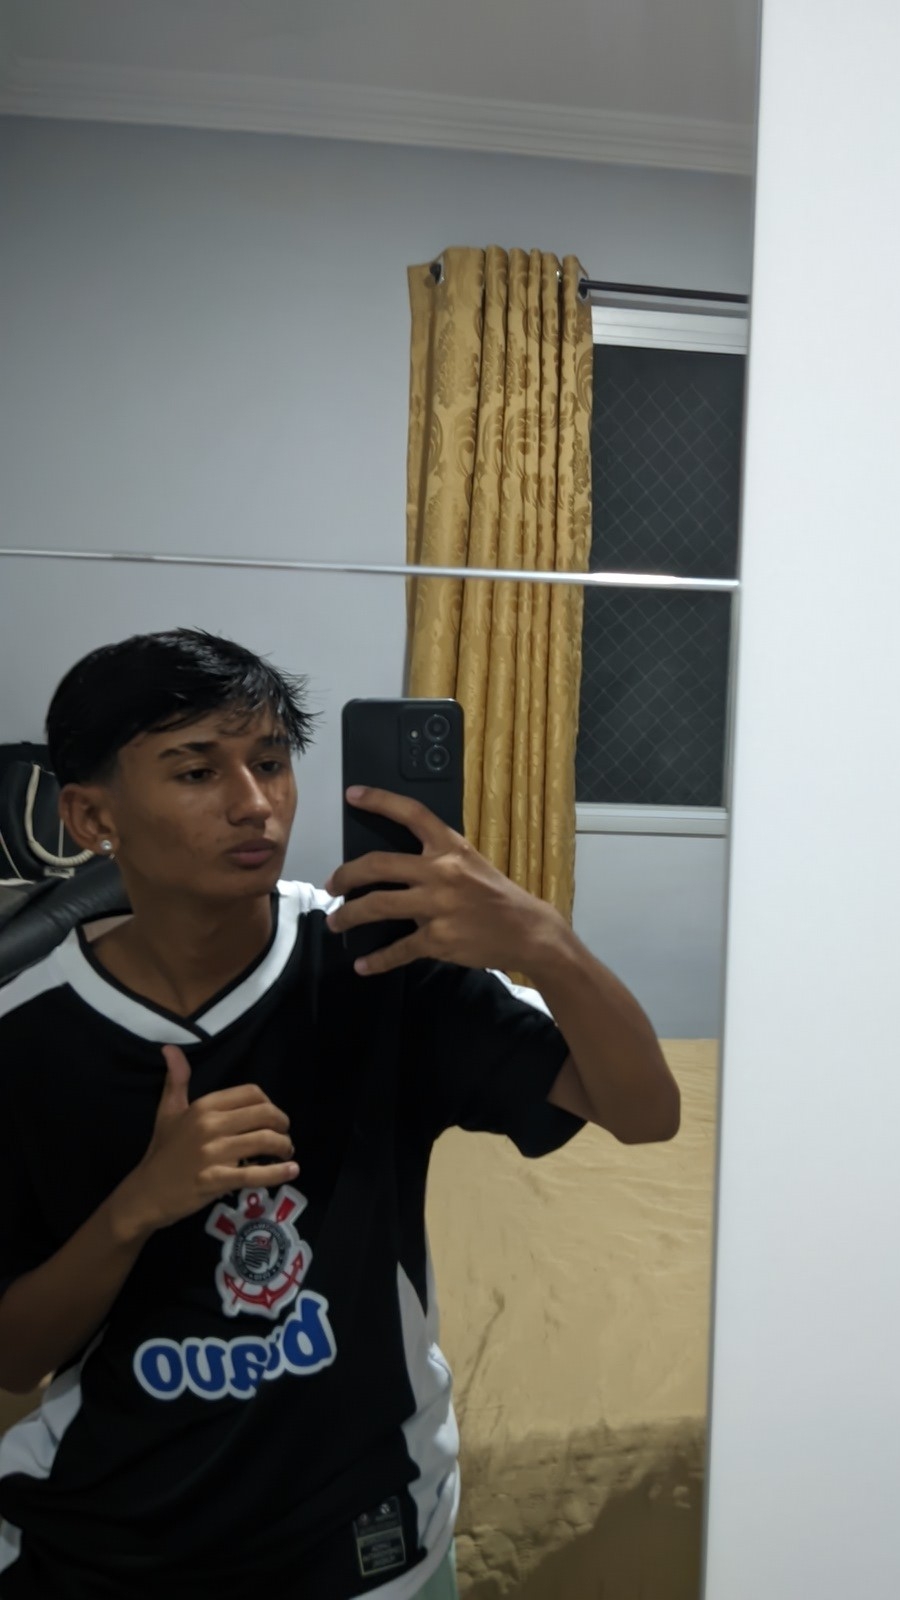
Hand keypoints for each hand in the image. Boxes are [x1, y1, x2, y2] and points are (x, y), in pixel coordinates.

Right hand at [114, 1047, 297, 1237]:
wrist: (146, 1193)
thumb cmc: (163, 1151)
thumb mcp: (168, 1111)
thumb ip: (176, 1079)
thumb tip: (170, 1047)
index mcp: (204, 1106)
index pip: (252, 1093)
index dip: (270, 1104)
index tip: (272, 1118)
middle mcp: (210, 1125)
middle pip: (264, 1114)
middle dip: (283, 1125)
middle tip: (285, 1137)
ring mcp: (212, 1153)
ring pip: (264, 1141)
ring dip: (284, 1147)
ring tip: (286, 1154)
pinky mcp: (215, 1180)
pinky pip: (254, 1174)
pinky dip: (278, 1173)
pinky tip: (292, 1171)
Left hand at [324, 786, 567, 975]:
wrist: (528, 930)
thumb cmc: (497, 895)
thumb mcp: (471, 863)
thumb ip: (437, 861)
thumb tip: (394, 870)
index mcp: (451, 847)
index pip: (412, 814)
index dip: (380, 800)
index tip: (353, 795)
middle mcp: (442, 871)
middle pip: (378, 865)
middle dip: (346, 875)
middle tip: (332, 885)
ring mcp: (439, 906)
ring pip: (379, 905)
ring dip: (350, 916)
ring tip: (337, 922)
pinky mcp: (439, 938)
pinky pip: (399, 949)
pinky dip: (378, 960)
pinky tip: (363, 966)